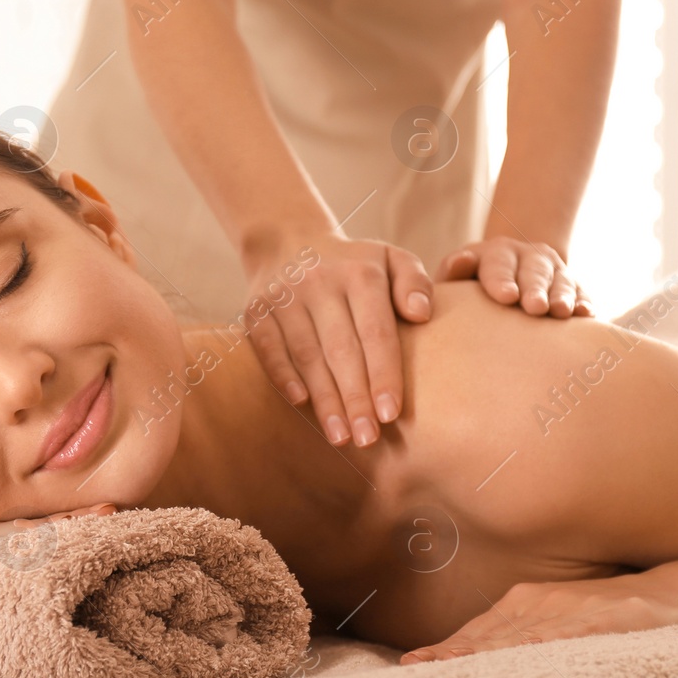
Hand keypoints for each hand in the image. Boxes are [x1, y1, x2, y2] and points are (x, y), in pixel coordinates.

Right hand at [242, 229, 432, 447]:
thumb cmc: (353, 264)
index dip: (383, 375)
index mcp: (361, 273)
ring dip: (324, 399)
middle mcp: (321, 282)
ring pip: (306, 355)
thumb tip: (421, 314)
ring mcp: (285, 295)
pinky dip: (283, 376)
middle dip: (355, 399)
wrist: (288, 239)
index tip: (391, 415)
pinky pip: (269, 348)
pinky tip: (301, 404)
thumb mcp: (390, 259)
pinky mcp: (257, 309)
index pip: (376, 332)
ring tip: (341, 436)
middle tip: (368, 438)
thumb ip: (413, 283)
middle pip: (341, 350)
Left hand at [398, 574, 677, 663]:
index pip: (480, 632)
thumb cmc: (624, 614)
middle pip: (487, 635)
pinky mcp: (603, 622)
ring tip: (437, 669)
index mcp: (532, 605)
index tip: (410, 666)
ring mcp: (570, 613)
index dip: (445, 651)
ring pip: (516, 638)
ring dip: (476, 654)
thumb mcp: (569, 622)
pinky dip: (533, 650)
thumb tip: (499, 670)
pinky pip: (562, 638)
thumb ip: (534, 639)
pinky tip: (510, 661)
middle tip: (410, 673)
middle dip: (448, 655)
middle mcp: (543, 605)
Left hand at [437, 236, 593, 317]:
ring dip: (562, 296)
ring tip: (560, 312)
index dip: (502, 280)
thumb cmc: (471, 289)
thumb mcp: (456, 279)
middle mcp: (529, 257)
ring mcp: (554, 271)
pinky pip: (582, 293)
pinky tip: (585, 315)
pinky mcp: (574, 288)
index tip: (506, 297)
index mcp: (497, 253)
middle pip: (534, 271)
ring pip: (561, 281)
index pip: (499, 264)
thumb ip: (453, 271)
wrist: (507, 281)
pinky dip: (583, 303)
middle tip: (536, 308)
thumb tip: (460, 262)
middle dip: (535, 289)